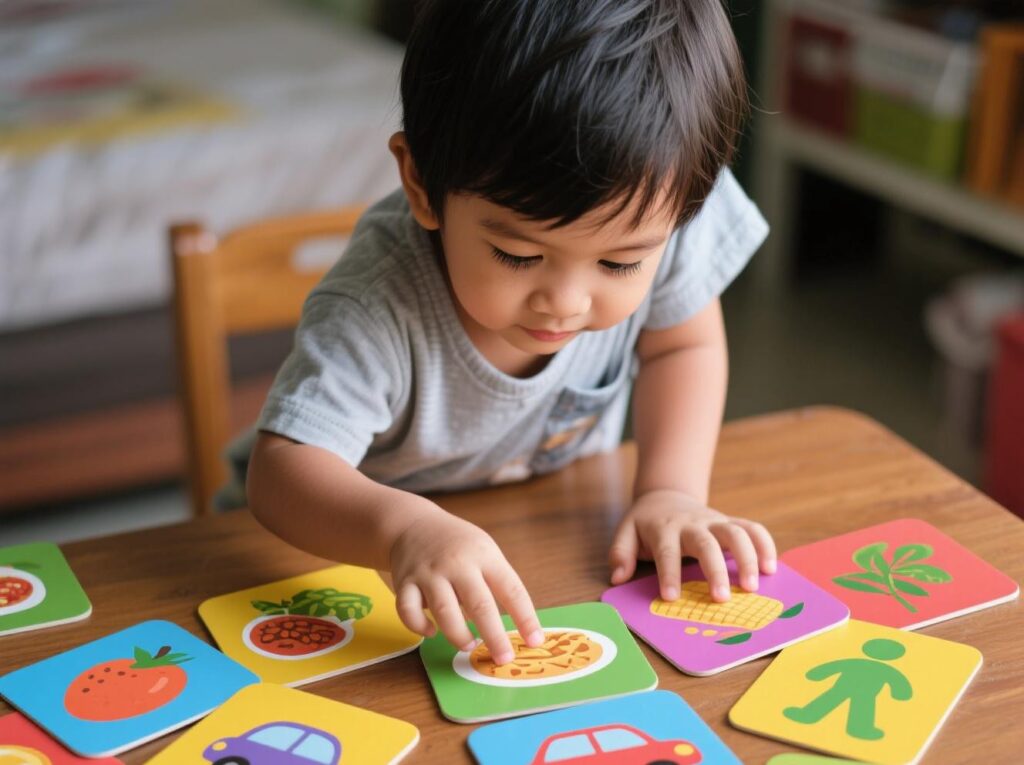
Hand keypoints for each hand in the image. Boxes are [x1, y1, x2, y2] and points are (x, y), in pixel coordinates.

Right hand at [389, 508, 543, 663]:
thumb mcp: (484, 551)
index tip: (535, 641)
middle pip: (480, 604)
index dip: (525, 618)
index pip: (511, 589)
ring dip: (458, 635)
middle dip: (494, 636)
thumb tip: (514, 628)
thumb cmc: (458, 545)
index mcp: (484, 555)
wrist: (414, 524)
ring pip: (444, 611)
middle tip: (504, 658)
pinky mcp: (405, 582)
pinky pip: (408, 611)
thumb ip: (496, 584)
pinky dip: (419, 626)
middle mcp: (457, 563)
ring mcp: (429, 573)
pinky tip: (431, 631)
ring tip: (469, 645)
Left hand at [607, 489, 775, 601]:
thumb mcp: (626, 532)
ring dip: (747, 558)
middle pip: (706, 542)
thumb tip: (617, 577)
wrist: (666, 495)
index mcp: (664, 528)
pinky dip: (765, 545)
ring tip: (754, 586)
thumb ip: (620, 553)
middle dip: (715, 570)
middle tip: (722, 599)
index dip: (668, 573)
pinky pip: (752, 528)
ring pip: (735, 532)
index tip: (671, 597)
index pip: (666, 551)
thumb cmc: (646, 523)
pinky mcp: (730, 522)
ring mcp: (714, 521)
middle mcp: (691, 524)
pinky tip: (771, 568)